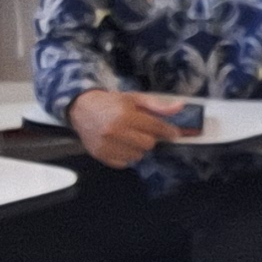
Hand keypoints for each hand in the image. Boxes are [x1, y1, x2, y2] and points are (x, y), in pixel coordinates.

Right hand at [69, 90, 186, 168]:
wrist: (82, 109)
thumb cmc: (111, 103)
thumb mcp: (134, 99)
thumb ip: (157, 106)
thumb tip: (180, 108)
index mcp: (125, 114)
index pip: (155, 127)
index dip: (168, 131)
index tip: (175, 134)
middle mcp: (115, 130)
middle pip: (148, 144)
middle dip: (149, 138)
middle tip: (141, 130)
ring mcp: (107, 144)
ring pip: (137, 156)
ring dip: (137, 148)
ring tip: (128, 136)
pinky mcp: (101, 155)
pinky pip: (125, 163)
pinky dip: (126, 155)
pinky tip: (120, 144)